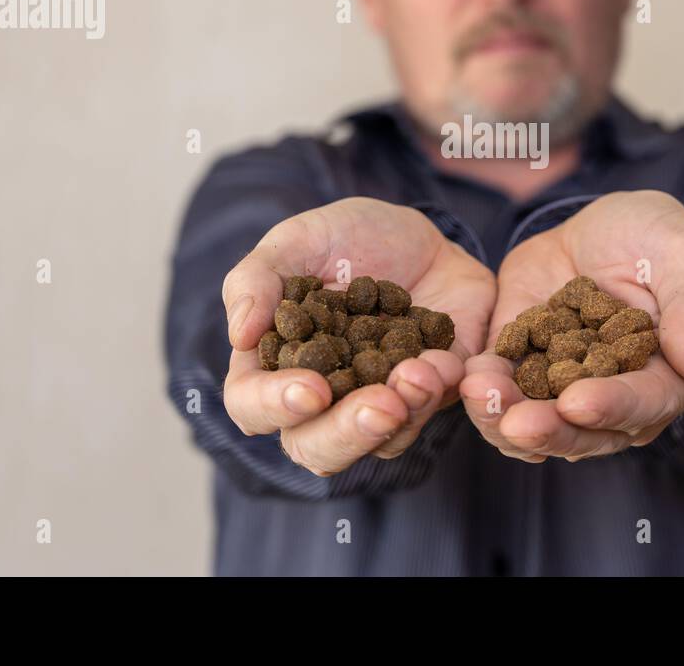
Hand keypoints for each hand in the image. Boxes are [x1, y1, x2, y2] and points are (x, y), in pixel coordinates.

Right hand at [221, 196, 496, 475]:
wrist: (422, 235)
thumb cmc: (345, 239)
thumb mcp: (296, 241)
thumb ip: (256, 279)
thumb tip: (240, 335)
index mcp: (274, 365)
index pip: (252, 406)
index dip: (274, 406)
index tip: (310, 389)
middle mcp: (322, 400)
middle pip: (316, 449)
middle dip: (347, 433)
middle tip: (379, 405)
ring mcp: (378, 403)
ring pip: (382, 444)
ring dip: (403, 417)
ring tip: (420, 374)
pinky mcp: (429, 396)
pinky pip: (433, 412)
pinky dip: (438, 390)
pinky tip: (443, 362)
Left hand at [460, 190, 683, 461]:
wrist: (604, 226)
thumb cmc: (659, 239)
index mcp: (667, 378)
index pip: (643, 404)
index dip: (612, 406)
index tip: (577, 403)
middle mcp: (616, 397)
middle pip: (585, 430)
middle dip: (549, 429)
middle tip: (515, 423)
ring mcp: (566, 387)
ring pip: (537, 422)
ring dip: (505, 418)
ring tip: (479, 397)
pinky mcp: (524, 366)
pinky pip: (503, 388)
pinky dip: (485, 389)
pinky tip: (466, 377)